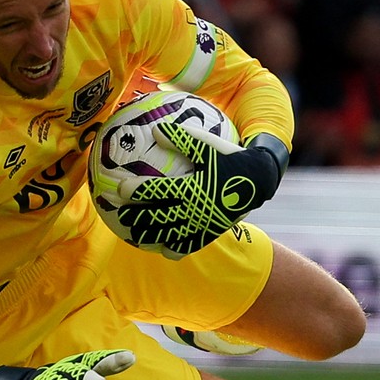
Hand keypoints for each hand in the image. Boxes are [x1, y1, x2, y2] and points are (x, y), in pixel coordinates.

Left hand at [111, 127, 284, 256]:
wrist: (259, 180)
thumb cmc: (229, 157)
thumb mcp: (207, 144)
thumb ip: (181, 138)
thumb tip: (155, 130)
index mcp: (192, 187)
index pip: (157, 191)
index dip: (137, 191)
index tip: (120, 189)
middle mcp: (195, 209)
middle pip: (158, 218)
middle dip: (136, 218)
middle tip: (120, 216)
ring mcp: (202, 225)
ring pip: (169, 235)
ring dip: (149, 236)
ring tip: (133, 235)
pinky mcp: (209, 233)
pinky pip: (188, 246)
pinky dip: (172, 249)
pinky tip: (161, 248)